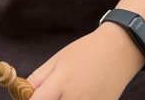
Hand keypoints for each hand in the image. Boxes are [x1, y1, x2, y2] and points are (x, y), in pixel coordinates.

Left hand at [28, 24, 143, 98]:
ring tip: (63, 94)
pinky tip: (76, 96)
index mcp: (61, 82)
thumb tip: (25, 94)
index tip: (28, 99)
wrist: (119, 50)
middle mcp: (75, 98)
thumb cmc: (86, 51)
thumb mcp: (58, 59)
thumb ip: (39, 79)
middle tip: (47, 96)